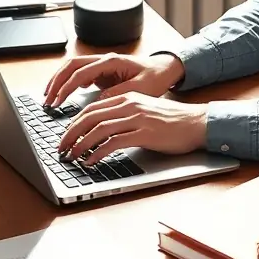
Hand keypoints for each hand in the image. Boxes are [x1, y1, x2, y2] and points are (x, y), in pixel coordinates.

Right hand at [44, 52, 184, 106]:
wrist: (164, 70)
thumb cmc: (155, 77)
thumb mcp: (140, 89)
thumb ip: (118, 93)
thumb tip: (98, 101)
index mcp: (111, 62)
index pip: (81, 73)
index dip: (66, 88)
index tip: (57, 101)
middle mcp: (104, 60)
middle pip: (71, 66)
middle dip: (56, 82)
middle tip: (47, 100)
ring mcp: (101, 65)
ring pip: (72, 68)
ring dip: (59, 81)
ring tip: (49, 98)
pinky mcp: (102, 72)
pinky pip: (79, 74)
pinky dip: (68, 83)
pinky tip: (63, 95)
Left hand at [57, 92, 206, 163]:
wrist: (197, 123)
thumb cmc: (173, 121)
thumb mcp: (144, 111)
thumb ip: (124, 116)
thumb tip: (101, 131)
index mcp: (127, 97)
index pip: (91, 108)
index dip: (74, 123)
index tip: (65, 137)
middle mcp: (129, 105)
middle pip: (89, 117)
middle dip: (70, 134)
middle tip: (61, 149)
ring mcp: (136, 118)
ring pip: (98, 129)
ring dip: (80, 144)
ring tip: (72, 157)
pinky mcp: (144, 133)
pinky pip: (113, 142)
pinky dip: (98, 152)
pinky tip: (91, 161)